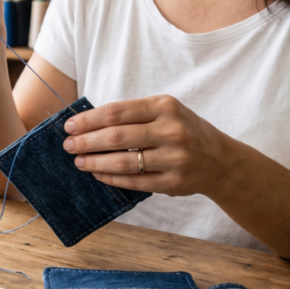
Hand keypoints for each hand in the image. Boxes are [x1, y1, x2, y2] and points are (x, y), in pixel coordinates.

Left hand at [63, 95, 235, 196]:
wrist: (220, 160)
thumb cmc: (184, 130)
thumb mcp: (165, 111)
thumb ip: (133, 114)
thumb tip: (88, 121)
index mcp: (165, 107)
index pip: (116, 112)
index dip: (88, 120)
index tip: (69, 126)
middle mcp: (171, 131)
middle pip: (116, 137)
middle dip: (86, 142)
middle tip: (68, 145)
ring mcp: (174, 158)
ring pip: (123, 162)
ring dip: (95, 162)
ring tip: (79, 161)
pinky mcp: (173, 182)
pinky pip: (134, 181)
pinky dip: (111, 178)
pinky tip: (98, 174)